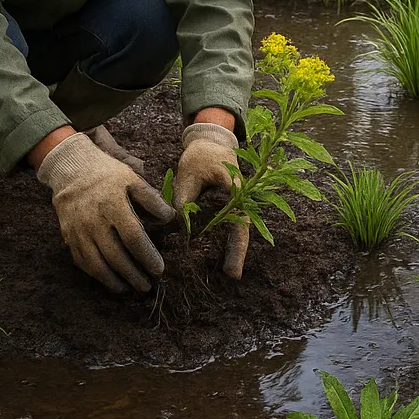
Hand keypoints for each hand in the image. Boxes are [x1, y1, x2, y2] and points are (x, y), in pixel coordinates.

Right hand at [37, 132, 173, 292]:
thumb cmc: (107, 176)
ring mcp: (79, 231)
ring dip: (115, 280)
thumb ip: (152, 199)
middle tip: (147, 285)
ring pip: (97, 264)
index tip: (159, 269)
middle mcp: (94, 221)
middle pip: (115, 255)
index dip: (147, 255)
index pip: (133, 237)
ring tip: (130, 288)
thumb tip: (170, 218)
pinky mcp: (69, 238)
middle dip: (133, 274)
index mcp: (113, 205)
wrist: (71, 171)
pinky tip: (111, 281)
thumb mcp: (132, 179)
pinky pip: (83, 262)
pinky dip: (97, 275)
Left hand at [174, 122, 249, 279]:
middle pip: (241, 230)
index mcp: (236, 191)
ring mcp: (236, 202)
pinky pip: (227, 223)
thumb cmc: (201, 155)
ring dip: (231, 247)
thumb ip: (183, 200)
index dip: (236, 248)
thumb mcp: (188, 174)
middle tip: (232, 277)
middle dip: (237, 254)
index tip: (232, 271)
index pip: (239, 224)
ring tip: (226, 271)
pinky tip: (212, 252)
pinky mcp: (227, 204)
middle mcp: (241, 199)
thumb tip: (178, 228)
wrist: (210, 141)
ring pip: (235, 228)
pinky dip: (222, 238)